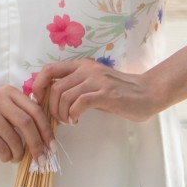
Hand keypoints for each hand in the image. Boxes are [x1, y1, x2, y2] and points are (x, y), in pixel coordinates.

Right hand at [0, 85, 54, 164]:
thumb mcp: (1, 103)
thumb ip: (19, 112)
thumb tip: (43, 136)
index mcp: (9, 92)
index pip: (35, 110)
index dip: (46, 130)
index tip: (51, 146)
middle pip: (27, 123)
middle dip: (37, 144)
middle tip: (41, 158)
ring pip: (13, 138)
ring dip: (19, 153)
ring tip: (17, 158)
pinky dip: (6, 155)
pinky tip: (5, 156)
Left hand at [32, 59, 161, 125]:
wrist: (148, 93)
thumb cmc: (121, 92)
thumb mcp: (95, 84)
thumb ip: (77, 87)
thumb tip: (52, 99)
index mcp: (82, 65)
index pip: (50, 69)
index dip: (38, 85)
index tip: (38, 101)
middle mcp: (88, 69)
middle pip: (54, 87)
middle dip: (51, 107)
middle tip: (58, 118)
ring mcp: (97, 80)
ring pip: (64, 96)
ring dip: (61, 113)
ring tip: (69, 120)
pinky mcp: (106, 93)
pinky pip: (79, 103)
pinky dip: (73, 115)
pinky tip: (77, 121)